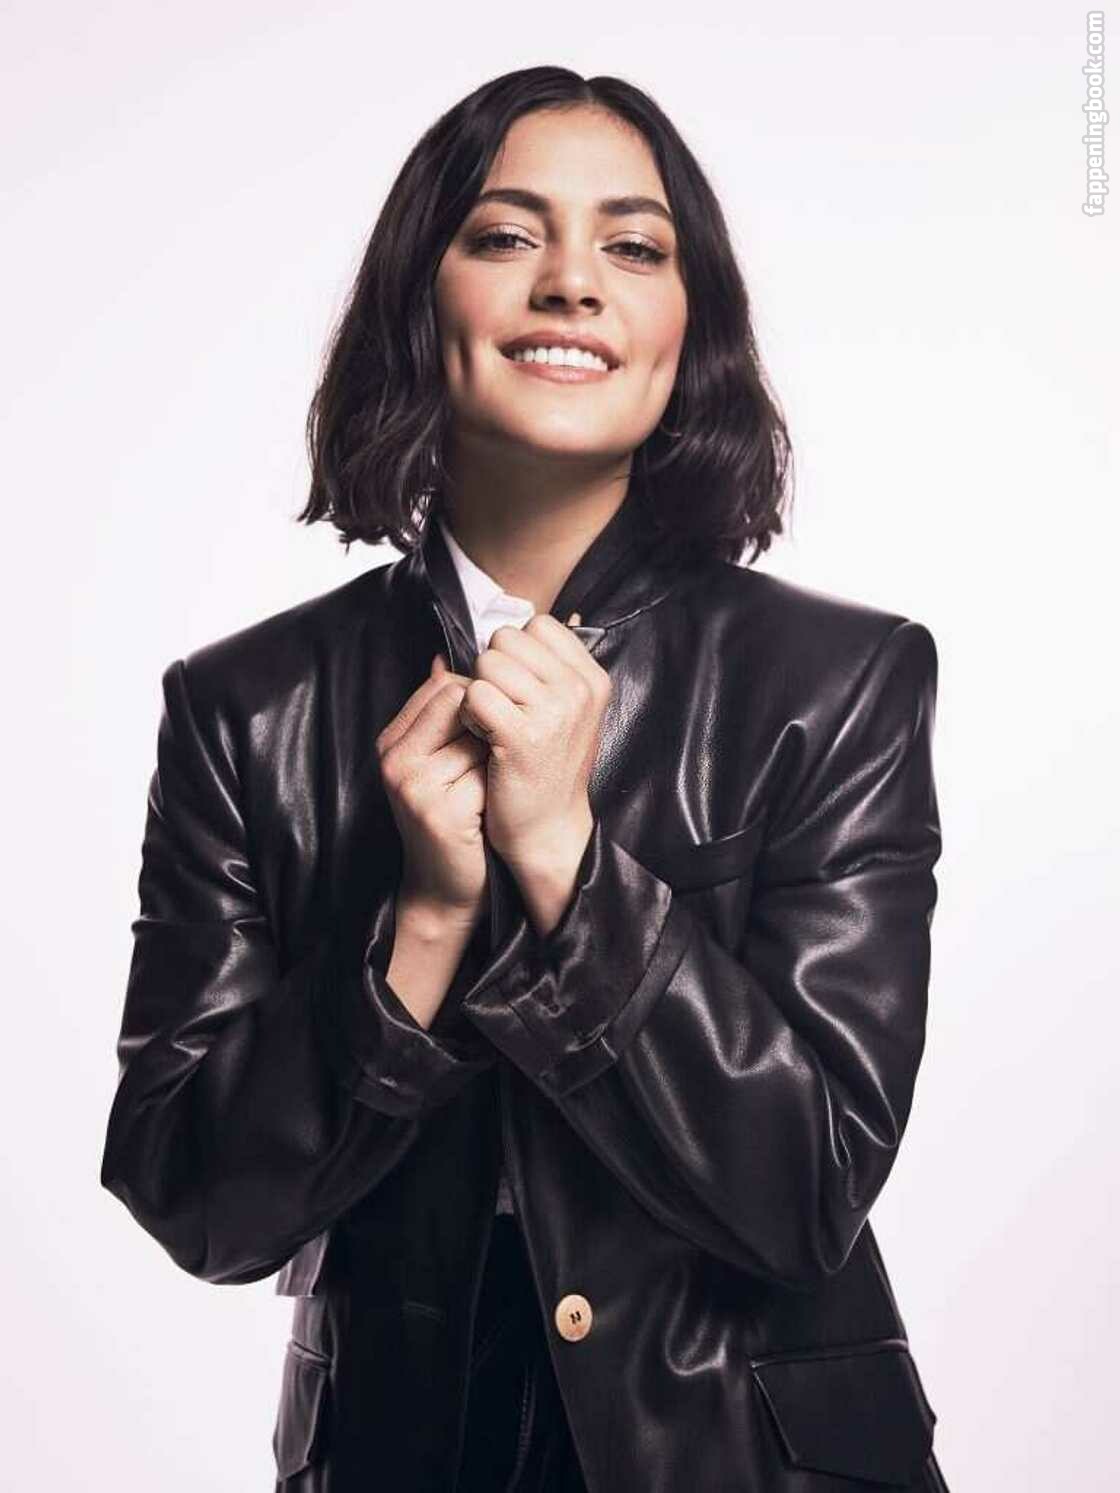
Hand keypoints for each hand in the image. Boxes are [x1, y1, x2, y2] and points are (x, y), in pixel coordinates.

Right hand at [376, 653, 490, 925]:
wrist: (444, 888)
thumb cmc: (452, 818)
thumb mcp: (437, 763)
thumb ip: (440, 716)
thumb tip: (448, 659)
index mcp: (391, 742)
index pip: (445, 685)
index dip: (477, 702)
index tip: (483, 732)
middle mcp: (395, 760)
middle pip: (462, 703)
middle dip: (487, 726)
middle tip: (488, 761)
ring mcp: (414, 787)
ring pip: (481, 738)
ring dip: (496, 759)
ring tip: (484, 788)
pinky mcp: (441, 813)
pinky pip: (488, 776)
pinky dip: (498, 789)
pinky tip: (488, 810)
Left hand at [457, 610, 608, 895]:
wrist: (548, 829)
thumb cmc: (548, 767)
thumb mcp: (566, 710)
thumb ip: (549, 666)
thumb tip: (515, 619)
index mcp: (592, 678)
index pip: (537, 625)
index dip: (516, 653)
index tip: (520, 690)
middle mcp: (578, 689)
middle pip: (507, 639)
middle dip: (493, 669)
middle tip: (502, 710)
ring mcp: (554, 711)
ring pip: (487, 662)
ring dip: (478, 691)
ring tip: (492, 725)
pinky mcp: (523, 735)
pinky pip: (476, 694)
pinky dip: (469, 714)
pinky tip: (482, 737)